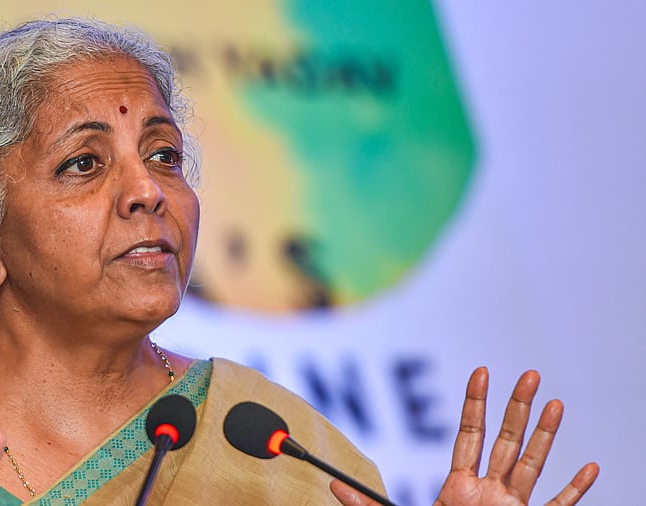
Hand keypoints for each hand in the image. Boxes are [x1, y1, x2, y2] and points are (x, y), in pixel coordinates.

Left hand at [330, 368, 598, 505]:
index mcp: (458, 486)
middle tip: (531, 374)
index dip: (475, 403)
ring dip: (547, 437)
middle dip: (518, 408)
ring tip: (557, 404)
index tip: (482, 372)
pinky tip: (589, 466)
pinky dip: (575, 489)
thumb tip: (331, 487)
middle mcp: (488, 491)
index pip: (469, 434)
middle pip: (507, 441)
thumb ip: (365, 505)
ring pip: (533, 466)